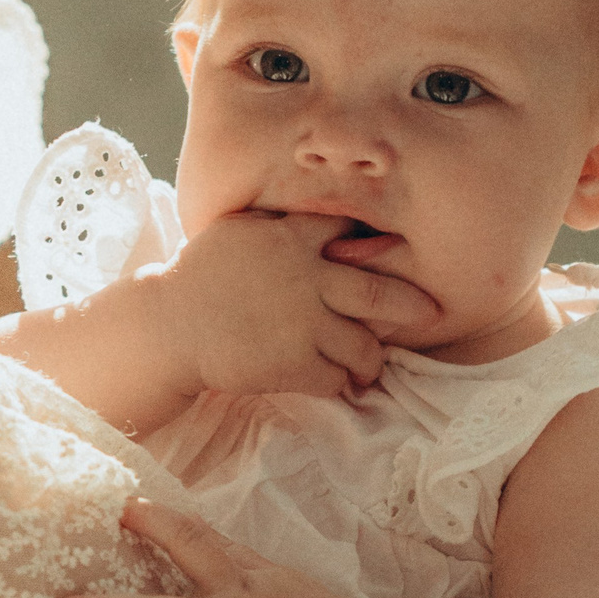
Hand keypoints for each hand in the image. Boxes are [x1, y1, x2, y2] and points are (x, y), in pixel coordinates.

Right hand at [143, 211, 436, 403]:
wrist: (168, 325)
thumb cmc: (200, 275)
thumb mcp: (240, 231)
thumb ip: (282, 224)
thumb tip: (316, 213)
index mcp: (295, 239)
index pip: (351, 230)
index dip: (378, 240)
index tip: (397, 250)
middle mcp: (308, 279)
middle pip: (378, 293)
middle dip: (410, 305)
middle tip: (430, 312)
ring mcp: (303, 324)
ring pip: (363, 346)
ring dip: (372, 358)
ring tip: (371, 364)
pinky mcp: (293, 365)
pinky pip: (335, 379)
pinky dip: (341, 383)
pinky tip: (338, 383)